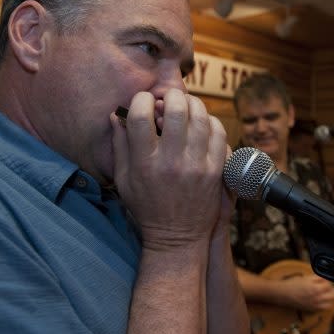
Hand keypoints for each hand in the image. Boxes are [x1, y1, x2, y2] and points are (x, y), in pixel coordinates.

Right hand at [110, 88, 228, 250]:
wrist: (178, 238)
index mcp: (144, 162)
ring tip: (187, 105)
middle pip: (175, 110)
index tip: (144, 100)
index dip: (141, 100)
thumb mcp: (123, 180)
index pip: (140, 116)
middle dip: (171, 95)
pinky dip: (211, 121)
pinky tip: (203, 122)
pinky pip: (219, 133)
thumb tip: (115, 116)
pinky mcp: (216, 170)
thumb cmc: (146, 208)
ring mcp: (197, 165)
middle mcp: (171, 161)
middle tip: (169, 97)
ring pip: (200, 117)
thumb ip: (119, 146)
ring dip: (193, 104)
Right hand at [281, 275, 333, 311]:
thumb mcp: (306, 277)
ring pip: (329, 304)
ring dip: (329, 298)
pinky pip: (323, 309)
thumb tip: (325, 278)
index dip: (328, 282)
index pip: (329, 285)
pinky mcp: (312, 309)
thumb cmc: (293, 284)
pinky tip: (321, 299)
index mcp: (316, 288)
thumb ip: (317, 278)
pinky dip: (325, 304)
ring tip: (325, 294)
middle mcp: (317, 298)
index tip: (325, 280)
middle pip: (332, 295)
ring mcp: (315, 305)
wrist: (284, 294)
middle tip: (326, 287)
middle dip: (331, 290)